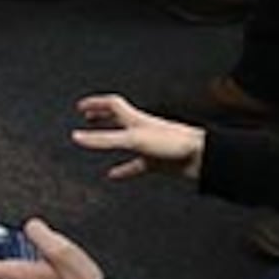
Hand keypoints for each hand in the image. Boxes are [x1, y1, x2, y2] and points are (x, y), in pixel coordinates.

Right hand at [71, 94, 201, 181]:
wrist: (200, 156)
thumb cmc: (173, 142)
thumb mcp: (132, 140)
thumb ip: (104, 139)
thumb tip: (77, 137)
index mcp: (135, 118)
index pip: (111, 104)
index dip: (95, 103)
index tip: (81, 106)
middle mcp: (141, 129)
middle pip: (117, 119)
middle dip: (101, 116)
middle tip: (87, 117)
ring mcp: (148, 145)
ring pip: (124, 141)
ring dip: (110, 141)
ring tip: (97, 143)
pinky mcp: (155, 161)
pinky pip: (134, 165)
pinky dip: (122, 169)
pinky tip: (114, 174)